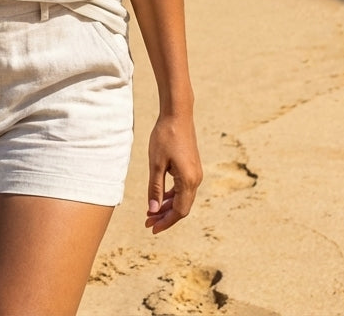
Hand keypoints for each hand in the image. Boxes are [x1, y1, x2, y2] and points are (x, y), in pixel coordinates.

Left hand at [145, 113, 201, 233]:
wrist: (178, 114)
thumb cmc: (165, 136)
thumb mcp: (156, 164)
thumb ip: (154, 188)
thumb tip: (153, 211)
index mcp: (188, 180)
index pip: (179, 211)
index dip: (165, 222)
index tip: (151, 228)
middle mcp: (196, 179)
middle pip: (182, 207)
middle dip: (165, 216)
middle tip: (147, 222)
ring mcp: (195, 173)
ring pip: (182, 198)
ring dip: (167, 206)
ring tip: (150, 212)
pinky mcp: (192, 167)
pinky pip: (183, 187)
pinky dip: (171, 195)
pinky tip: (159, 197)